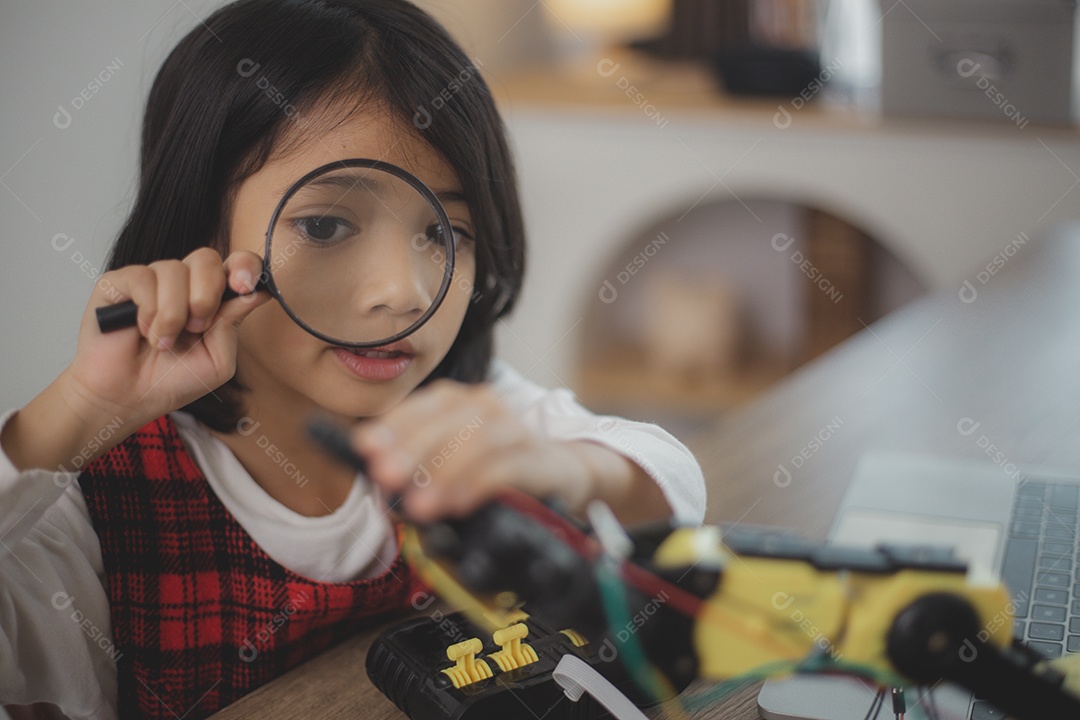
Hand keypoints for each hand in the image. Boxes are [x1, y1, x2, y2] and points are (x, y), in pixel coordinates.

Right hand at [2, 248, 271, 472]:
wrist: (127, 399)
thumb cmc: (171, 380)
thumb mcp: (217, 360)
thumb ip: (232, 324)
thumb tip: (255, 293)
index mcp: (211, 296)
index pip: (235, 263)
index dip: (245, 266)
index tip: (244, 286)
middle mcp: (183, 283)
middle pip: (206, 258)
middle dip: (207, 295)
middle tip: (196, 328)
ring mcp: (151, 279)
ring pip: (174, 269)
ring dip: (174, 313)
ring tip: (163, 342)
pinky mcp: (119, 282)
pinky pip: (143, 277)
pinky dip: (148, 310)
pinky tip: (141, 331)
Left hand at [352, 380, 593, 522]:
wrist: (559, 474)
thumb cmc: (495, 470)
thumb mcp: (451, 466)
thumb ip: (416, 471)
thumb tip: (380, 487)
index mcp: (460, 402)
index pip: (423, 405)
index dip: (393, 426)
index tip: (365, 448)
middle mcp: (487, 407)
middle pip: (447, 420)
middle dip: (412, 449)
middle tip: (386, 478)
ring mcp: (515, 429)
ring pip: (477, 439)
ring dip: (444, 471)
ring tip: (420, 505)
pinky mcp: (537, 457)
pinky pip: (506, 467)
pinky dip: (477, 485)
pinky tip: (457, 505)